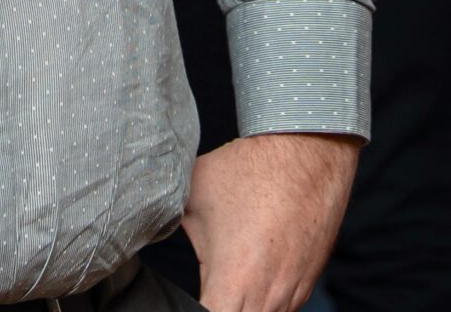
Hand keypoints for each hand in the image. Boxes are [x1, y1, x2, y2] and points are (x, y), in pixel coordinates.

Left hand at [180, 131, 359, 311]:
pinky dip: (262, 298)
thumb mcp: (194, 192)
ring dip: (241, 304)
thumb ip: (165, 221)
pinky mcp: (305, 287)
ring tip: (232, 270)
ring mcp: (290, 296)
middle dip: (216, 305)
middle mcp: (266, 299)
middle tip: (207, 281)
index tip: (188, 297)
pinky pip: (279, 308)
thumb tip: (142, 226)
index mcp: (233, 282)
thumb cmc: (250, 170)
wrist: (308, 153)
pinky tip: (253, 267)